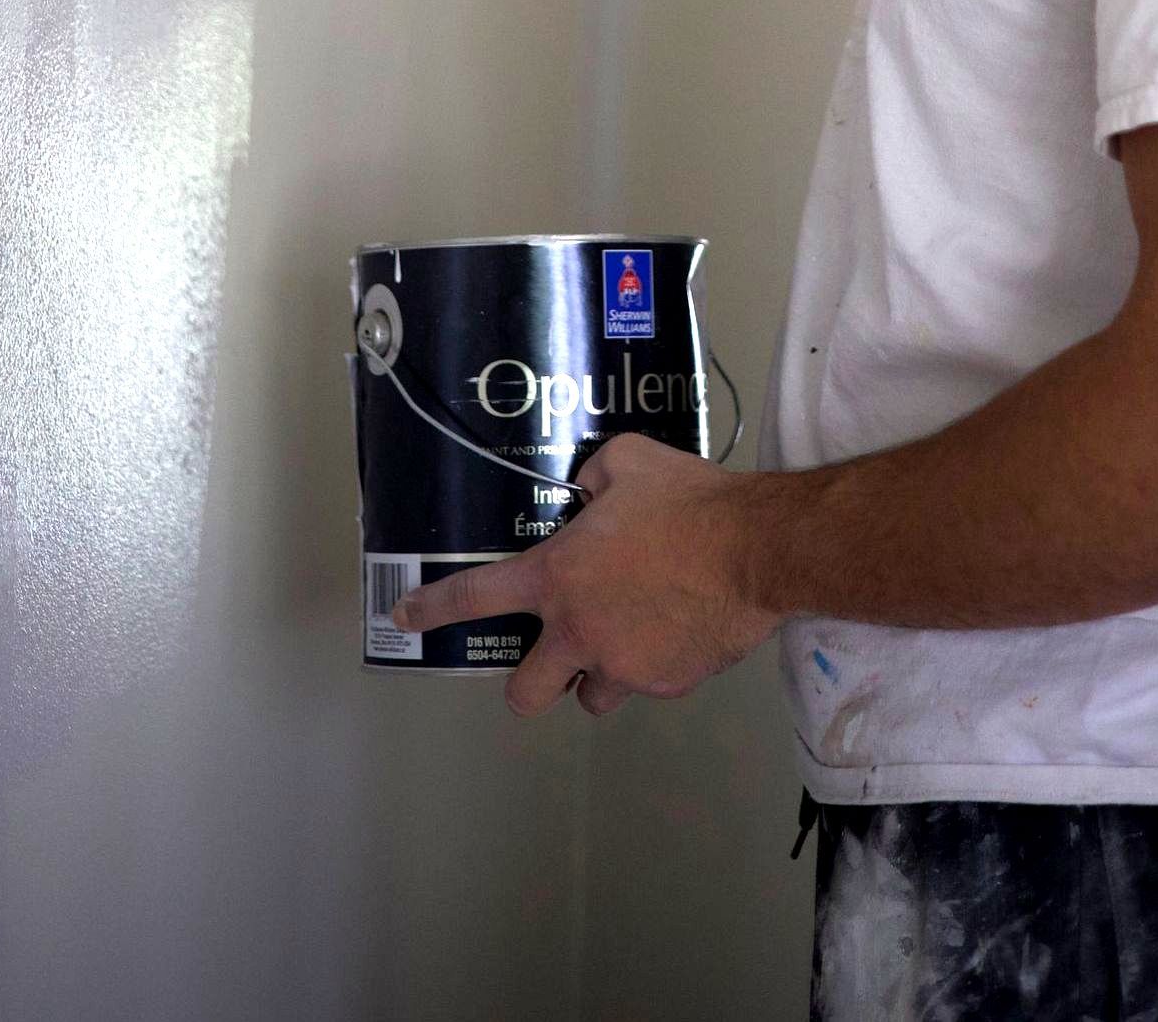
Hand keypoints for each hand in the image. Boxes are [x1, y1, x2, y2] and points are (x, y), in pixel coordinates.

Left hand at [390, 432, 782, 717]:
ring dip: (598, 675)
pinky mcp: (665, 684)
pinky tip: (678, 628)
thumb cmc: (686, 501)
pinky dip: (654, 664)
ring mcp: (621, 666)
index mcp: (557, 577)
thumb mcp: (629, 461)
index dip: (432, 609)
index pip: (476, 597)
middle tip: (551, 655)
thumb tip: (588, 489)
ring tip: (628, 637)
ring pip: (590, 697)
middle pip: (524, 694)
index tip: (404, 619)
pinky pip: (647, 683)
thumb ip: (595, 476)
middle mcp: (578, 631)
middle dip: (530, 682)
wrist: (753, 549)